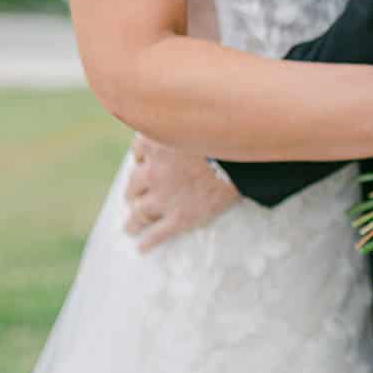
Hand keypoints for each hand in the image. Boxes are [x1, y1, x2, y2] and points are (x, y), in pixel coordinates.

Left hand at [124, 134, 240, 251]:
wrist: (241, 163)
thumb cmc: (224, 138)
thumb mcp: (197, 124)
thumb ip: (182, 129)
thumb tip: (179, 131)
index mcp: (156, 144)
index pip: (138, 149)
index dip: (143, 157)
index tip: (145, 161)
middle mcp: (154, 172)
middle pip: (134, 183)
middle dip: (134, 190)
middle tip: (135, 197)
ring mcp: (165, 198)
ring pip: (139, 212)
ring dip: (133, 220)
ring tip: (130, 227)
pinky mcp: (180, 218)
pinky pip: (157, 234)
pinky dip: (148, 242)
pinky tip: (142, 248)